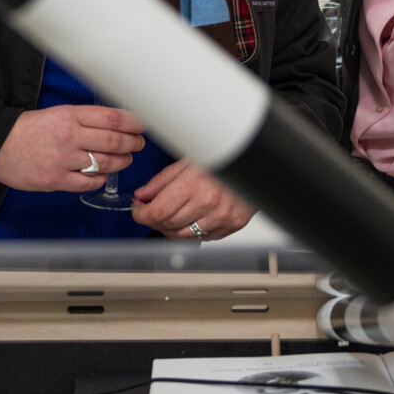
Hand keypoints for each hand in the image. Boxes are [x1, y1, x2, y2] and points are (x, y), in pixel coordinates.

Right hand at [0, 105, 145, 191]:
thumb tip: (116, 124)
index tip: (142, 125)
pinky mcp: (56, 181)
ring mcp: (63, 160)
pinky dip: (101, 179)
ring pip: (105, 163)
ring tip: (125, 159)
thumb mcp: (57, 113)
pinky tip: (104, 175)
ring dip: (121, 162)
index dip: (133, 122)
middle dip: (132, 143)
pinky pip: (89, 183)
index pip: (111, 117)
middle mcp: (69, 136)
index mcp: (69, 115)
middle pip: (113, 141)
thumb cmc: (29, 129)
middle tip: (139, 144)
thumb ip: (85, 119)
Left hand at [130, 158, 254, 239]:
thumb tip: (143, 194)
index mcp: (195, 184)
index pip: (157, 212)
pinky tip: (188, 219)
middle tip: (148, 212)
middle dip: (153, 220)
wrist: (255, 162)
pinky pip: (203, 237)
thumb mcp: (188, 161)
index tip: (137, 211)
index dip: (141, 215)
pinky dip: (191, 232)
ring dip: (169, 229)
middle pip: (168, 225)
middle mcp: (209, 204)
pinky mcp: (232, 225)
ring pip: (184, 236)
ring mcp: (222, 217)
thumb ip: (162, 181)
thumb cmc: (224, 156)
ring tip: (166, 217)